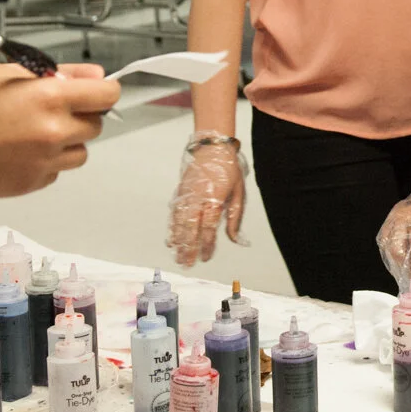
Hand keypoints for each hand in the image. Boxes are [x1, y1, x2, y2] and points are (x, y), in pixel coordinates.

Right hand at [0, 63, 117, 194]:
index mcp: (48, 97)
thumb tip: (92, 75)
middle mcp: (52, 133)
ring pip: (78, 153)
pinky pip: (52, 172)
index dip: (100, 89)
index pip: (106, 94)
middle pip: (94, 125)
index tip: (89, 89)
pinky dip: (43, 162)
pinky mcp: (25, 186)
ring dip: (65, 141)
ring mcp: (40, 163)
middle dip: (79, 113)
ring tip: (29, 130)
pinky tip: (13, 149)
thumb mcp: (0, 70)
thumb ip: (55, 74)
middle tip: (47, 106)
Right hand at [168, 134, 246, 265]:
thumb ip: (234, 217)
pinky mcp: (180, 192)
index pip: (209, 227)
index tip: (206, 257)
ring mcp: (187, 195)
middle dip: (189, 248)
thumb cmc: (228, 169)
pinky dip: (172, 228)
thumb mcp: (238, 192)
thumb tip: (236, 239)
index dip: (207, 245)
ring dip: (178, 241)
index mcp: (215, 198)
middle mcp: (198, 198)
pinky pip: (174, 214)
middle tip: (187, 264)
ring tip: (178, 256)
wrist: (213, 147)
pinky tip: (171, 239)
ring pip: (179, 223)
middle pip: (191, 228)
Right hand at [376, 149, 410, 289]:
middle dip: (401, 268)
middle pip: (394, 250)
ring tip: (403, 274)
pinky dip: (390, 247)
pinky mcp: (396, 212)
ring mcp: (396, 214)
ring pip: (387, 243)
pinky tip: (397, 257)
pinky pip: (386, 233)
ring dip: (393, 259)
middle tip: (409, 284)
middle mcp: (401, 218)